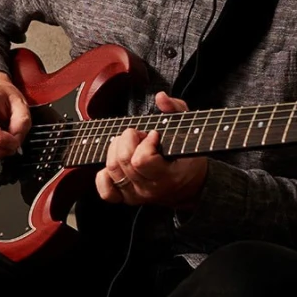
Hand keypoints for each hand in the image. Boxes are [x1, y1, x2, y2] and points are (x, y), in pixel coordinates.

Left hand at [95, 92, 207, 207]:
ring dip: (116, 149)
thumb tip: (161, 97)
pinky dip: (105, 174)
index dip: (145, 142)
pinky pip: (105, 190)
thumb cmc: (189, 158)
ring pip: (112, 170)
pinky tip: (117, 162)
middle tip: (140, 136)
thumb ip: (176, 110)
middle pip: (123, 161)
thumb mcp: (189, 131)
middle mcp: (150, 189)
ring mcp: (136, 195)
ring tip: (130, 144)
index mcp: (168, 177)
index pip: (141, 160)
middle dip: (129, 140)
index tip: (154, 135)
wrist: (191, 187)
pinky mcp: (125, 198)